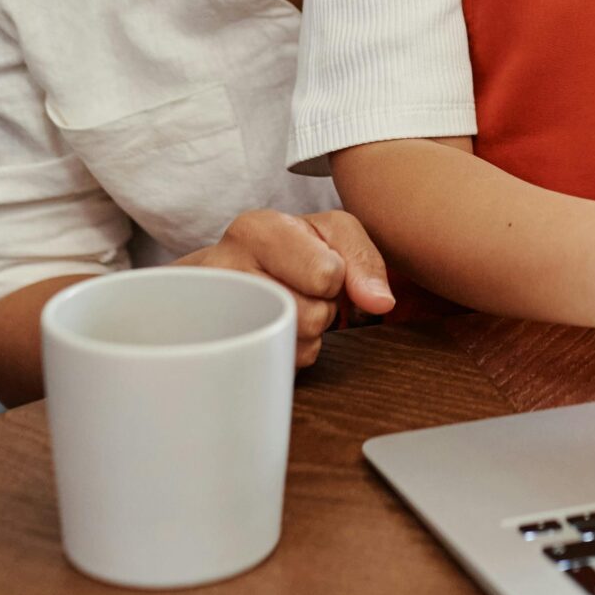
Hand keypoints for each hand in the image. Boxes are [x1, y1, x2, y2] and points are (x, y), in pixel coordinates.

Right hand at [179, 209, 395, 366]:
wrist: (226, 271)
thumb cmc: (286, 248)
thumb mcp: (331, 233)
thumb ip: (364, 260)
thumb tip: (380, 302)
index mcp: (257, 230)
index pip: (327, 275)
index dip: (337, 278)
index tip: (319, 268)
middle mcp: (226, 268)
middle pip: (313, 316)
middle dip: (322, 308)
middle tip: (301, 291)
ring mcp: (214, 313)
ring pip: (297, 345)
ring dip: (306, 332)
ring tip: (287, 307)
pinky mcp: (219, 347)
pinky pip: (277, 365)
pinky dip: (288, 351)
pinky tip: (273, 326)